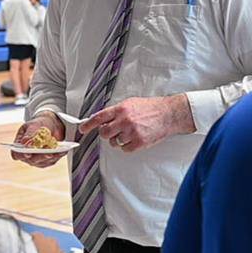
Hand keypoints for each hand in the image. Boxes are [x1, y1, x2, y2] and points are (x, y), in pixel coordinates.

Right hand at [11, 112, 66, 167]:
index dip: (21, 154)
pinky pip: (53, 160)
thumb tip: (25, 142)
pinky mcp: (48, 161)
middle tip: (47, 153)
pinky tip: (62, 151)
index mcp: (19, 146)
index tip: (27, 153)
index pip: (17, 154)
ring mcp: (38, 160)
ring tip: (55, 152)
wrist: (50, 125)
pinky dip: (58, 155)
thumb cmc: (38, 125)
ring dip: (50, 157)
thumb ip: (29, 134)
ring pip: (43, 162)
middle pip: (32, 160)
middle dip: (40, 156)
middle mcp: (27, 156)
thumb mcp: (33, 125)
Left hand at [78, 95, 193, 152]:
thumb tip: (102, 118)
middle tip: (114, 131)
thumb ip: (116, 111)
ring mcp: (132, 132)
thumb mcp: (131, 103)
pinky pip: (125, 149)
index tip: (83, 129)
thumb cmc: (151, 108)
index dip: (88, 124)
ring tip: (130, 132)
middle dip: (107, 134)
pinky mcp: (139, 142)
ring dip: (119, 139)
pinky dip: (128, 146)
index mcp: (121, 109)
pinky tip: (135, 138)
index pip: (99, 118)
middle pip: (104, 133)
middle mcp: (124, 120)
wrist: (168, 114)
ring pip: (115, 142)